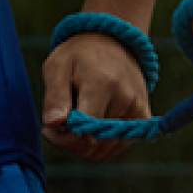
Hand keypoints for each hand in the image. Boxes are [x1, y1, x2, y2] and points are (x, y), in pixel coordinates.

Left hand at [41, 30, 152, 163]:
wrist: (113, 41)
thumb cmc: (79, 56)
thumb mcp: (57, 66)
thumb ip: (55, 97)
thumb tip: (53, 124)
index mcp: (102, 84)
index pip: (83, 131)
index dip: (61, 138)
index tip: (48, 128)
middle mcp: (126, 100)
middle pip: (93, 144)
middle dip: (70, 143)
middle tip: (58, 126)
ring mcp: (138, 111)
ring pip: (105, 150)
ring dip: (84, 145)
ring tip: (74, 123)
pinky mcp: (144, 119)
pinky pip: (117, 146)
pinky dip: (100, 144)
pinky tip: (89, 127)